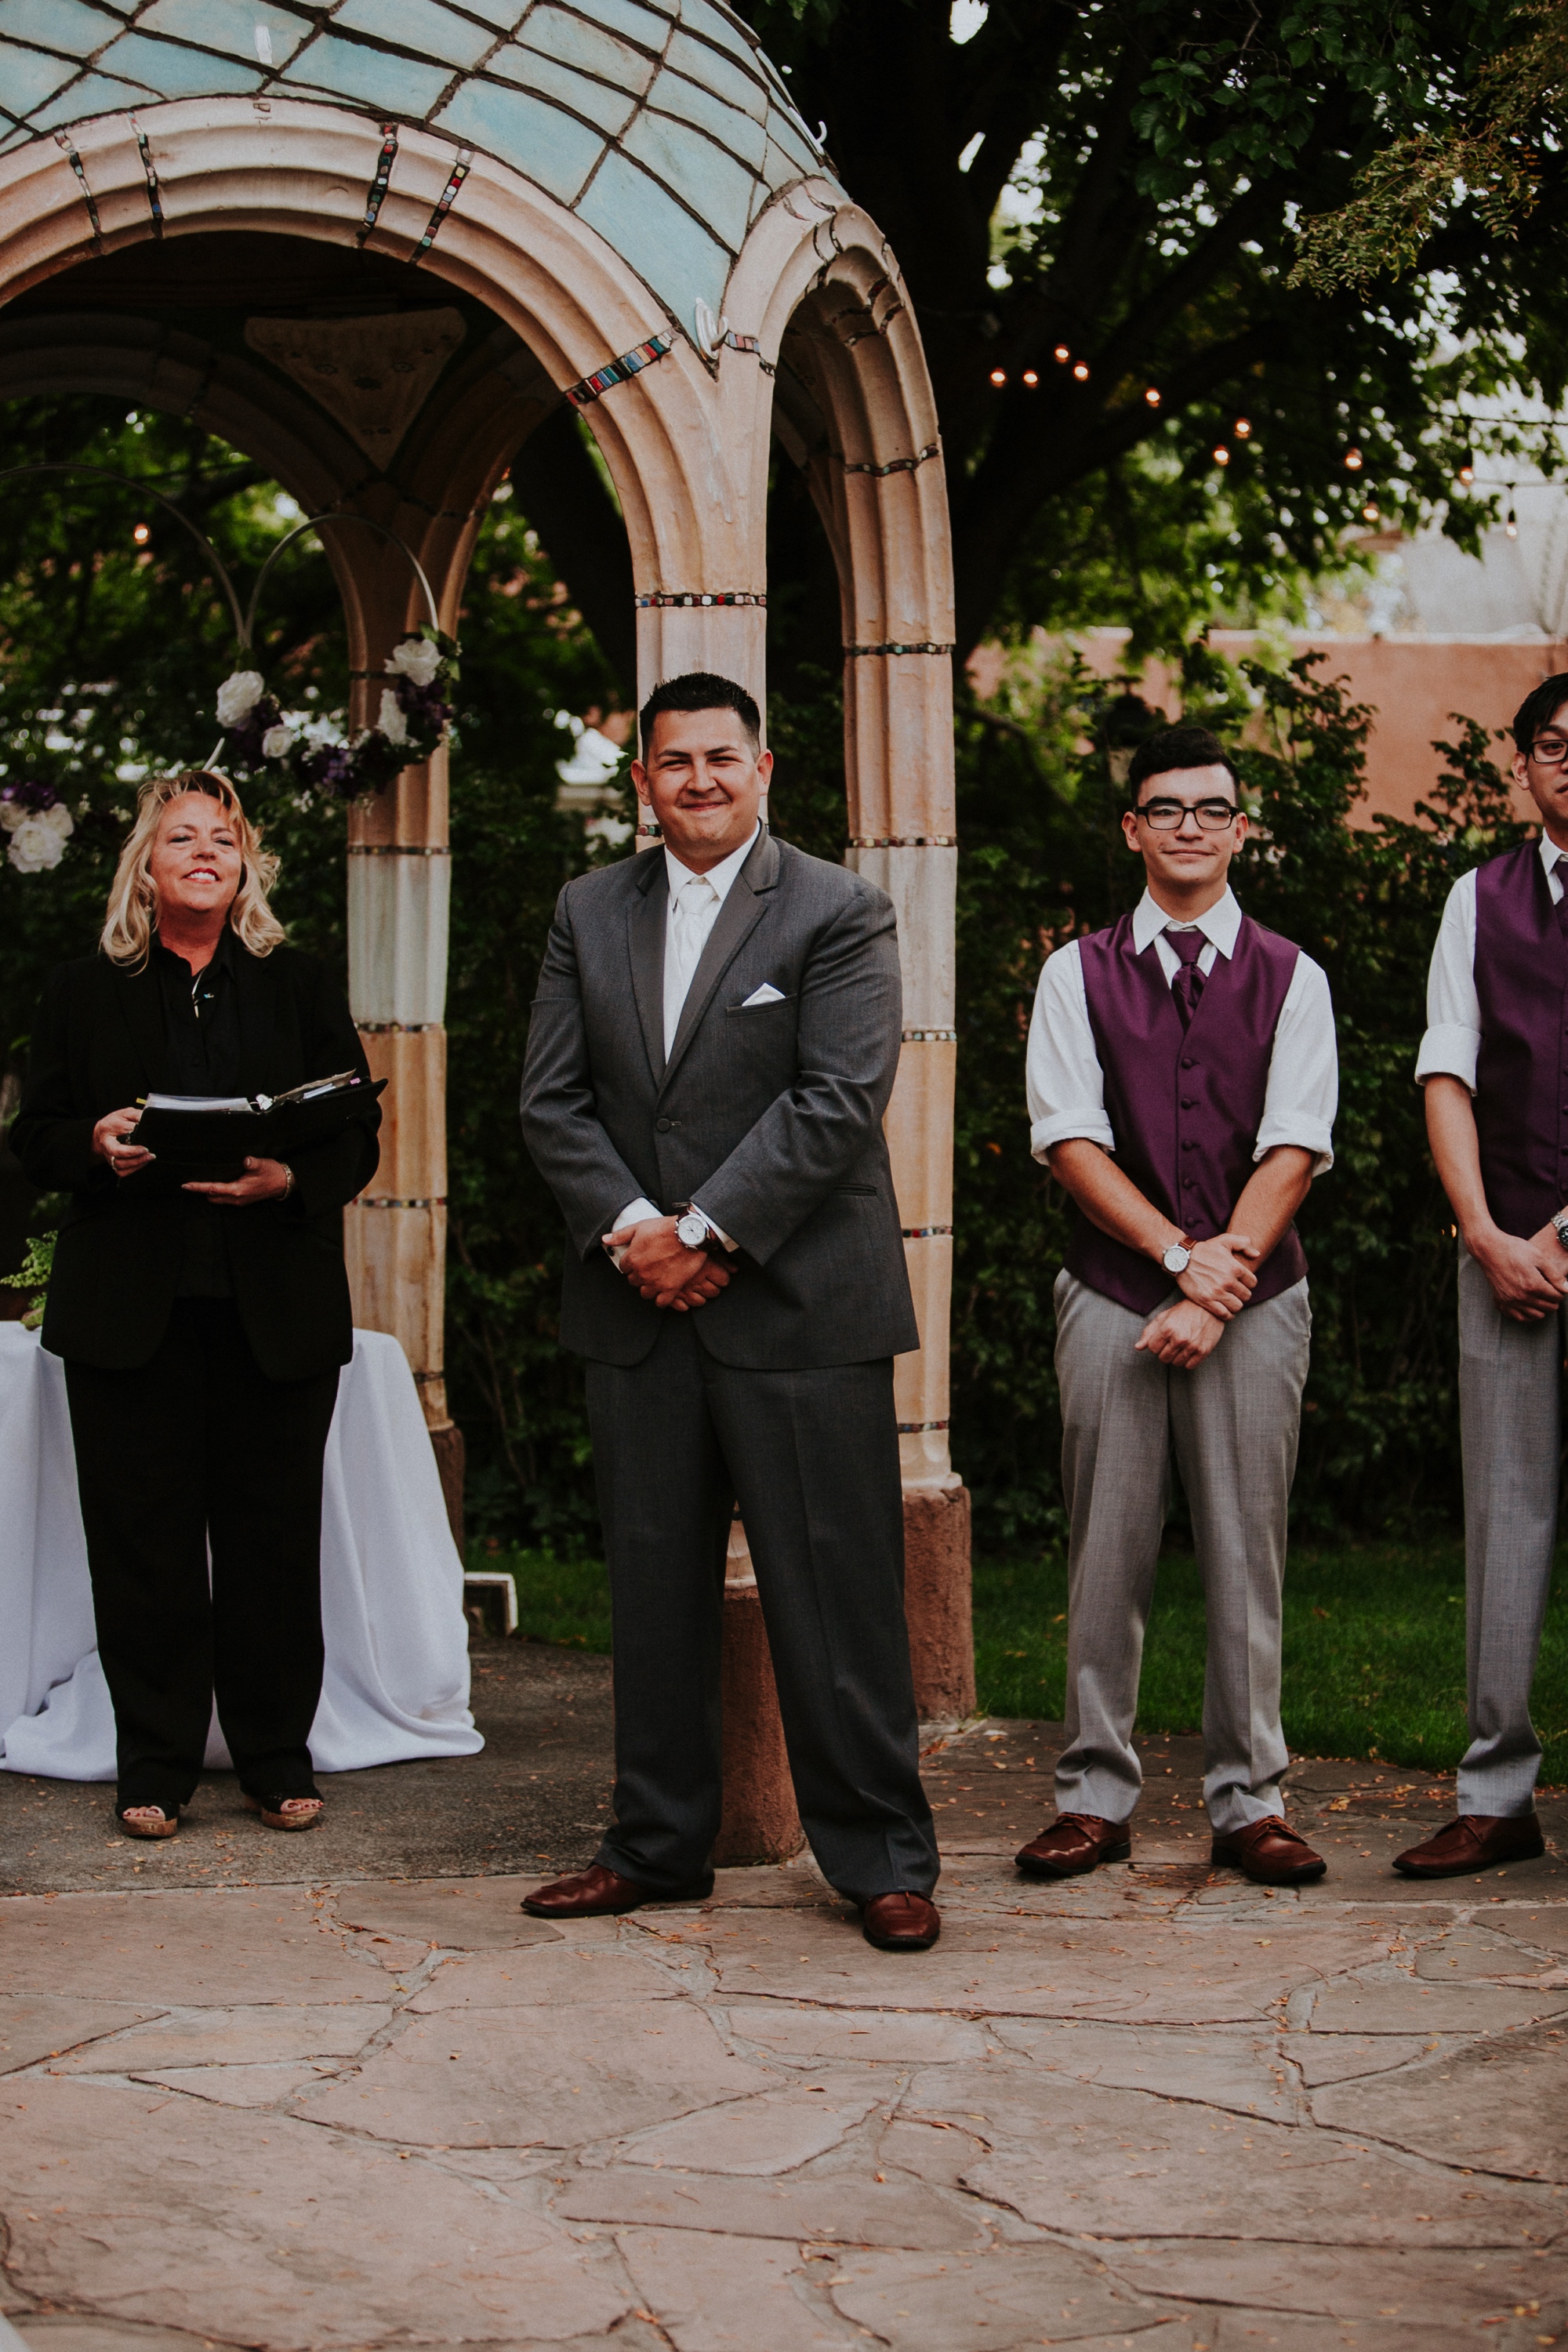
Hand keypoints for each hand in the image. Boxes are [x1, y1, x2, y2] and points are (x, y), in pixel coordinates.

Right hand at [93, 1106, 154, 1178]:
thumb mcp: (125, 1114)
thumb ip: (135, 1115)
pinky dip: (134, 1169)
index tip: (141, 1130)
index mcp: (108, 1128)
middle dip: (132, 1152)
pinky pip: (122, 1172)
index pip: (118, 1128)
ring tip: (149, 1156)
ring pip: (119, 1165)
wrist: (102, 1134)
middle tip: (146, 1150)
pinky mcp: (114, 1164)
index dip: (130, 1130)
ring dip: (136, 1162)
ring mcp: (109, 1156)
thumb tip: (145, 1118)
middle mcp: (107, 1144)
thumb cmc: (115, 1123)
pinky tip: (143, 1162)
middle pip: (116, 1151)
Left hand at [183, 1156, 292, 1205]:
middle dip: (202, 1191)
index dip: (198, 1187)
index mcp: (239, 1190)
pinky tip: (219, 1184)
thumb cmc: (273, 1174)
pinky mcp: (243, 1200)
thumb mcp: (262, 1165)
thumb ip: (252, 1163)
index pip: (213, 1189)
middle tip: (192, 1182)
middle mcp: (237, 1198)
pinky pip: (225, 1199)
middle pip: (212, 1196)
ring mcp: (240, 1200)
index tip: (186, 1185)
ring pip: (218, 1199)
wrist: (284, 1183)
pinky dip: (219, 1193)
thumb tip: (245, 1160)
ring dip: (210, 1192)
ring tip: (203, 1183)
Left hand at [604, 1215, 730, 1310]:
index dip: (631, 1264)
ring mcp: (656, 1282)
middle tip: (649, 1268)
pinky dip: (662, 1299)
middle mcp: (642, 1273)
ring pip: (645, 1293)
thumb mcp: (640, 1227)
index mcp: (632, 1258)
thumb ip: (621, 1235)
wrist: (690, 1234)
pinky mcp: (670, 1288)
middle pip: (634, 1281)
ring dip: (649, 1287)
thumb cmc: (666, 1228)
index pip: (624, 1268)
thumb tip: (605, 1239)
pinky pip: (661, 1302)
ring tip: (656, 1279)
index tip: (638, 1261)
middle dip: (639, 1276)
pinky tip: (664, 1292)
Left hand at [1136, 1298, 1227, 1368]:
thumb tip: (1138, 1347)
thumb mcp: (1164, 1317)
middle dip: (1165, 1351)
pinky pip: (1189, 1366)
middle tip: (1173, 1342)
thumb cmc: (1184, 1311)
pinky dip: (1188, 1361)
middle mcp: (1179, 1339)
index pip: (1152, 1348)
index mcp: (1167, 1329)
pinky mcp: (1203, 1351)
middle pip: (1163, 1358)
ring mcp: (1192, 1346)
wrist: (1209, 1308)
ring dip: (1177, 1357)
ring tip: (1182, 1346)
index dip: (1156, 1344)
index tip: (1163, 1339)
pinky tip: (1189, 1351)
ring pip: (1176, 1363)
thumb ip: (1149, 1332)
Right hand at [1175, 1232, 1257, 1319]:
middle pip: (1246, 1296)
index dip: (1248, 1283)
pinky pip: (1224, 1314)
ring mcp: (1217, 1292)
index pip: (1253, 1283)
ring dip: (1235, 1304)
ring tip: (1230, 1300)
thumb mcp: (1225, 1240)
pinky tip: (1225, 1310)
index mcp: (1235, 1268)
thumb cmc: (1204, 1249)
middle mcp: (1228, 1281)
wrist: (1181, 1258)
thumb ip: (1244, 1243)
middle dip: (1242, 1294)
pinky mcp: (1206, 1301)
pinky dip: (1227, 1314)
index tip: (1242, 1283)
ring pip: (1237, 1306)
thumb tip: (1257, 1255)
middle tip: (1235, 1292)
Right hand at [1469, 1222, 1567, 1321]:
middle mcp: (1521, 1297)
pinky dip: (1527, 1314)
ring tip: (1541, 1297)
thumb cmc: (1515, 1250)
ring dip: (1542, 1308)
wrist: (1489, 1249)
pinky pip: (1518, 1317)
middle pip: (1548, 1307)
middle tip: (1550, 1289)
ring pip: (1536, 1315)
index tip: (1558, 1284)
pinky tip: (1529, 1305)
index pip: (1557, 1297)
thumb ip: (1555, 1275)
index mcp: (1533, 1285)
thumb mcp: (1539, 1257)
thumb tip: (1566, 1289)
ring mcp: (1510, 1301)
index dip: (1561, 1291)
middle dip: (1553, 1299)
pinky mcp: (1501, 1302)